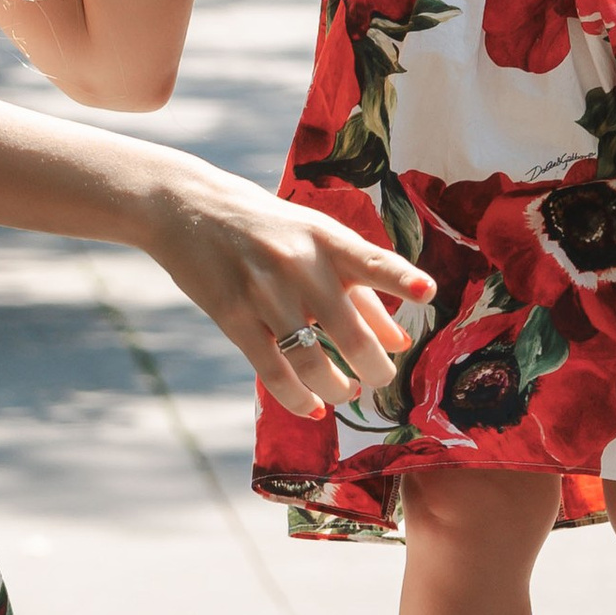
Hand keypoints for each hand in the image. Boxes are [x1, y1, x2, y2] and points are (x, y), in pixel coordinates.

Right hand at [139, 164, 432, 416]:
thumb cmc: (267, 227)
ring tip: (345, 392)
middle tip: (381, 379)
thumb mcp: (316, 240)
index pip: (372, 261)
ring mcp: (263, 293)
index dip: (401, 278)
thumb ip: (361, 289)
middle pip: (349, 333)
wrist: (188, 207)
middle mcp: (298, 264)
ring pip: (310, 361)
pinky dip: (298, 398)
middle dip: (375, 369)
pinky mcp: (232, 317)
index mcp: (327, 239)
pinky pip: (273, 371)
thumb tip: (398, 340)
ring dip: (336, 387)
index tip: (427, 292)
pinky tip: (312, 407)